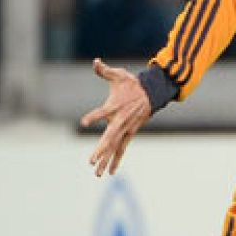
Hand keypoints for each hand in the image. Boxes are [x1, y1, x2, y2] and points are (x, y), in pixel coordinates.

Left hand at [79, 58, 152, 176]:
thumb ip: (104, 70)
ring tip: (96, 173)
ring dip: (105, 161)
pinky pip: (121, 149)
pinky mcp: (129, 134)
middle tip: (90, 161)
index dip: (93, 116)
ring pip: (114, 148)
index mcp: (114, 106)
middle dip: (100, 150)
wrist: (152, 93)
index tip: (83, 122)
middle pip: (109, 138)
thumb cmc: (131, 84)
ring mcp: (125, 129)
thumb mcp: (118, 75)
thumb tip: (95, 61)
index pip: (102, 112)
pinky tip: (110, 172)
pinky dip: (116, 160)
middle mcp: (120, 121)